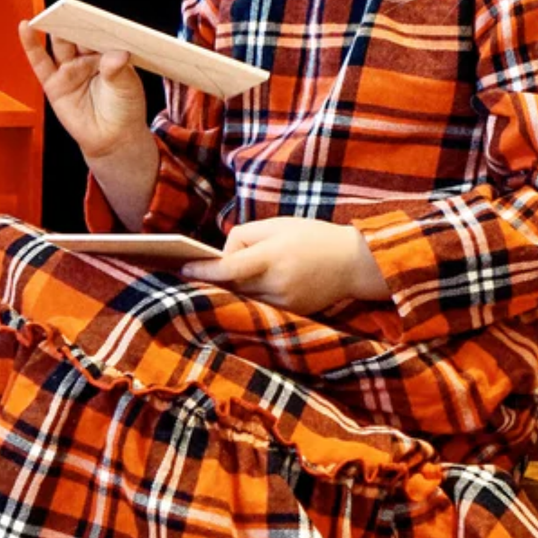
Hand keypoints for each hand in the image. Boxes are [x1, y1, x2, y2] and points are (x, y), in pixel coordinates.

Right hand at [18, 21, 149, 162]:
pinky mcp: (53, 83)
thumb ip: (119, 72)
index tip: (92, 11)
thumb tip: (117, 56)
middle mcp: (87, 57)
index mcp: (108, 53)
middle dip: (73, 20)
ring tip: (50, 13)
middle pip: (77, 34)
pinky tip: (25, 28)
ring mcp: (69, 69)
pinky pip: (40, 61)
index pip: (99, 31)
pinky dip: (31, 44)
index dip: (95, 20)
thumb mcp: (128, 89)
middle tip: (71, 8)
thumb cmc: (124, 110)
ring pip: (59, 44)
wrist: (113, 139)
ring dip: (54, 27)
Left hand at [179, 217, 388, 314]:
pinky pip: (261, 304)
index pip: (228, 267)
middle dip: (220, 273)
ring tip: (223, 274)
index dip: (204, 270)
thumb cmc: (313, 237)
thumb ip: (245, 236)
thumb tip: (222, 254)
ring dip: (235, 284)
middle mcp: (277, 283)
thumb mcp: (279, 225)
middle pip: (233, 282)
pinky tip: (250, 284)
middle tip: (196, 268)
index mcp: (273, 256)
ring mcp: (284, 301)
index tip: (184, 268)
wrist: (354, 263)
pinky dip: (252, 293)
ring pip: (245, 295)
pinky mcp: (291, 312)